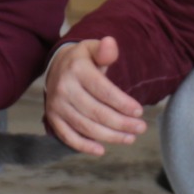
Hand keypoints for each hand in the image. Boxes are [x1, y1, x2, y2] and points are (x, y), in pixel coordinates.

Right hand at [44, 37, 145, 155]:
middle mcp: (64, 88)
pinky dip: (84, 146)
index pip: (103, 90)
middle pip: (96, 112)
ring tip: (129, 138)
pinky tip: (101, 150)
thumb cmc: (83, 61)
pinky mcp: (53, 118)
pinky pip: (68, 136)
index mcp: (77, 70)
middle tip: (141, 128)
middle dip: (121, 123)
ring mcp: (56, 105)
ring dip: (110, 136)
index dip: (122, 103)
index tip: (139, 112)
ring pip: (86, 127)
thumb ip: (105, 51)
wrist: (56, 67)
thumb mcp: (93, 49)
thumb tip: (110, 43)